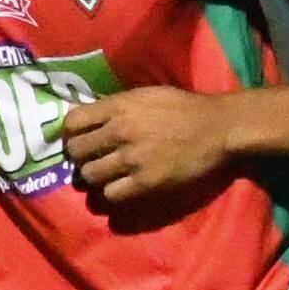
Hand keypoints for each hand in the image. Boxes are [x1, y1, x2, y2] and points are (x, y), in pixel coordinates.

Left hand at [60, 86, 236, 204]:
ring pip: (89, 176)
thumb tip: (89, 118)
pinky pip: (110, 194)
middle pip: (76, 151)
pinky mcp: (145, 183)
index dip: (71, 133)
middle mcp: (120, 132)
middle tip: (90, 160)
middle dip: (79, 157)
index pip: (73, 122)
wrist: (217, 128)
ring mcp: (131, 159)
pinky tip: (120, 187)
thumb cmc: (183, 108)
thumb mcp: (145, 95)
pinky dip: (111, 193)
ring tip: (104, 175)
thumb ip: (116, 106)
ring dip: (93, 177)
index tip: (78, 138)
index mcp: (119, 106)